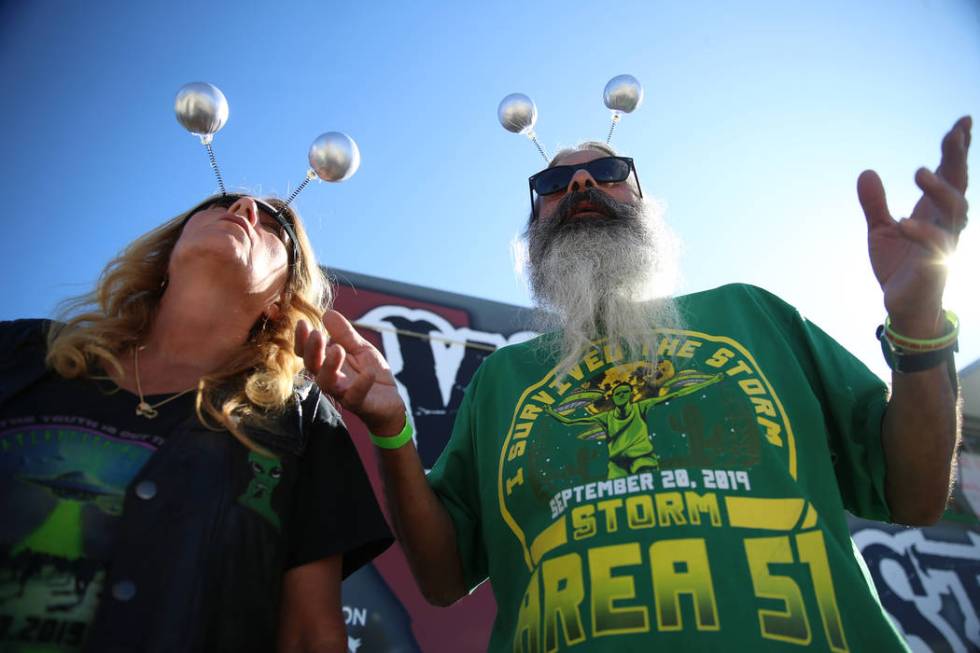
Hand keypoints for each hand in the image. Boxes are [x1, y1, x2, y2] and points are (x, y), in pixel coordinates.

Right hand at [295, 310, 406, 435]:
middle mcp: (330, 378)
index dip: (302, 339)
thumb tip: (327, 313)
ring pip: (327, 382)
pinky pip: (355, 396)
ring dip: (329, 366)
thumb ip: (344, 334)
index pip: (307, 352)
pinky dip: (361, 385)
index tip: (302, 322)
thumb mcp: (360, 348)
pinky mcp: (359, 403)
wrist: (390, 401)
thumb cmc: (371, 373)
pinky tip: (368, 373)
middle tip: (316, 334)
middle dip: (312, 350)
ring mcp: (343, 392)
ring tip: (337, 350)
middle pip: (312, 366)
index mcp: (328, 363)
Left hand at [857, 116, 970, 336]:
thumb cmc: (899, 265)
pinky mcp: (935, 264)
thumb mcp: (881, 230)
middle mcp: (945, 223)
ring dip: (939, 189)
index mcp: (934, 211)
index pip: (950, 174)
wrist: (903, 305)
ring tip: (918, 171)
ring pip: (955, 210)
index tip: (962, 122)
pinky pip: (935, 245)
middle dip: (958, 158)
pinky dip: (921, 231)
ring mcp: (944, 242)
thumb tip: (866, 172)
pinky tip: (905, 222)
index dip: (957, 150)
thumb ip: (875, 203)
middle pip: (959, 184)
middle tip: (953, 134)